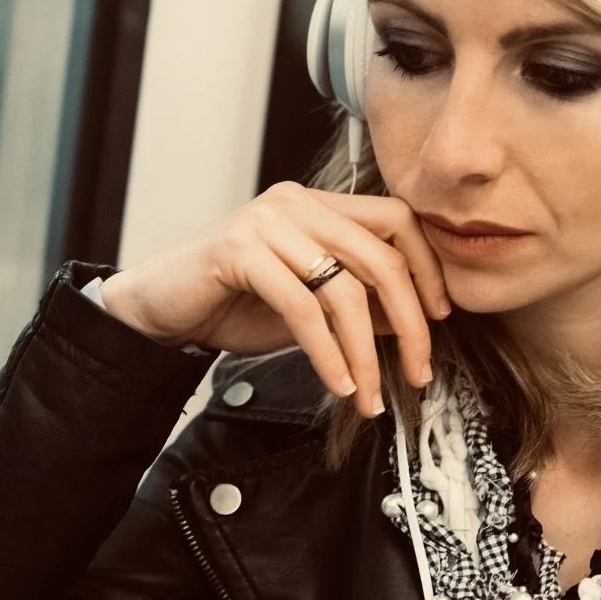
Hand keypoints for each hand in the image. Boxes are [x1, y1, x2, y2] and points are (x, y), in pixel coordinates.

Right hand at [99, 182, 450, 416]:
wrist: (158, 309)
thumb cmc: (233, 304)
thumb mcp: (309, 305)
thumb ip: (359, 303)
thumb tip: (418, 322)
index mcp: (318, 205)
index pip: (397, 219)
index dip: (427, 267)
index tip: (442, 317)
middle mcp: (296, 203)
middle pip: (381, 256)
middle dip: (411, 321)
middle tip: (419, 372)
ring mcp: (266, 222)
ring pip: (344, 289)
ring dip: (366, 353)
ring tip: (370, 396)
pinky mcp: (238, 251)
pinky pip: (302, 307)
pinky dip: (326, 352)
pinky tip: (338, 383)